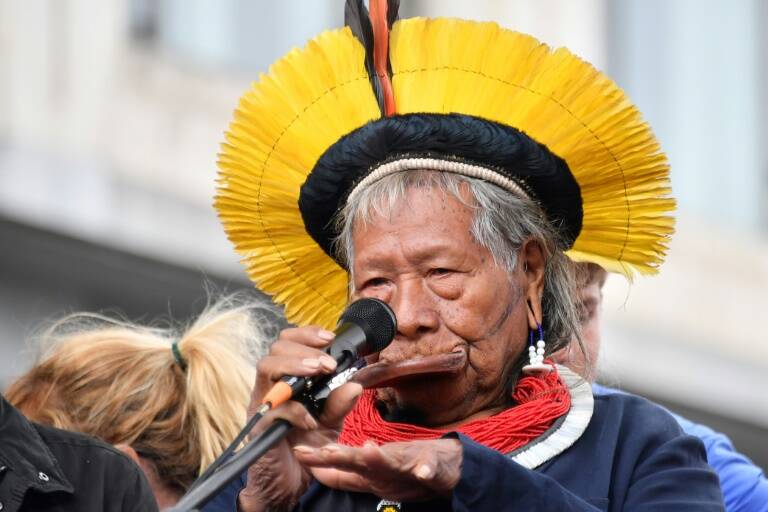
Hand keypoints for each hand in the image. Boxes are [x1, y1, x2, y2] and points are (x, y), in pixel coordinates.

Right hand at [238, 326, 363, 511]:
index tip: (329, 337)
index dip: (306, 334)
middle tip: (327, 362)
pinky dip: (295, 410)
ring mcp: (262, 404)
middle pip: (275, 349)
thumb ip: (341, 403)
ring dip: (295, 365)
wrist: (290, 481)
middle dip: (303, 348)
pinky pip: (272, 408)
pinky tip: (311, 419)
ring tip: (318, 372)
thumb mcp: (331, 421)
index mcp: (287, 379)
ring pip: (266, 367)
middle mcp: (271, 387)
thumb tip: (356, 383)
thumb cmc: (306, 445)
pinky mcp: (259, 426)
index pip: (288, 342)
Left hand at [293, 438, 462, 501]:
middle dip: (342, 456)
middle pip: (361, 460)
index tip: (299, 453)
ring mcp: (409, 464)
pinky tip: (422, 472)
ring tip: (367, 452)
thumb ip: (348, 476)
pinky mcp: (432, 467)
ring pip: (392, 461)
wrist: (449, 465)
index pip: (341, 464)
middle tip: (322, 451)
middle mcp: (386, 463)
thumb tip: (318, 471)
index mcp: (372, 468)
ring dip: (380, 458)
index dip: (321, 461)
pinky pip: (429, 470)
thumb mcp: (375, 473)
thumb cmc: (408, 466)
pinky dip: (425, 470)